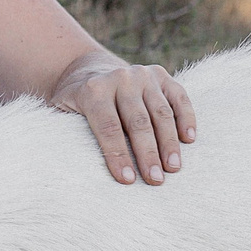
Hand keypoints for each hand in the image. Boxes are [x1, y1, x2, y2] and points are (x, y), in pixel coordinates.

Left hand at [50, 56, 196, 185]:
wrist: (89, 71)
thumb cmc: (76, 103)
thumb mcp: (61, 112)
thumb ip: (66, 132)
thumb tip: (73, 166)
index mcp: (94, 90)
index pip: (108, 127)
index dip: (118, 155)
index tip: (128, 180)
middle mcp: (120, 79)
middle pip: (138, 122)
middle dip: (147, 153)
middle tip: (155, 180)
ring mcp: (143, 75)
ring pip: (161, 112)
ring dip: (169, 142)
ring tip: (174, 168)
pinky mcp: (161, 76)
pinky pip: (179, 97)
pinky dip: (186, 117)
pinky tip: (189, 139)